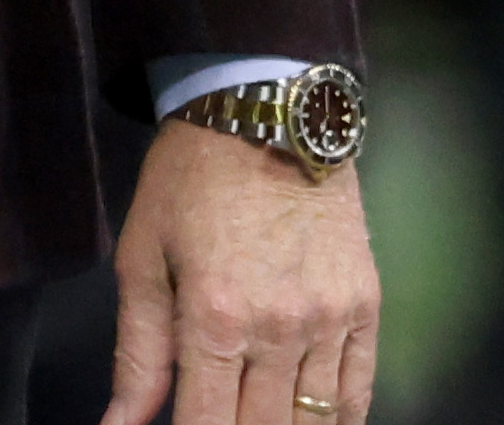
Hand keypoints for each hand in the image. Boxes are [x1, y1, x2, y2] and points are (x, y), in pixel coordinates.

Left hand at [102, 117, 377, 424]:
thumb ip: (137, 353)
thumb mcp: (142, 257)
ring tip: (260, 421)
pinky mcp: (365, 303)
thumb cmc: (191, 179)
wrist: (267, 109)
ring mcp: (329, 318)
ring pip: (314, 422)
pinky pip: (358, 390)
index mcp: (215, 318)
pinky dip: (338, 420)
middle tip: (221, 421)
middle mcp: (279, 327)